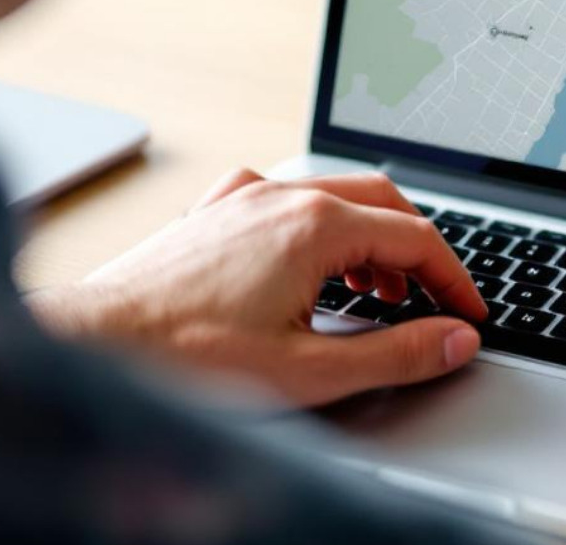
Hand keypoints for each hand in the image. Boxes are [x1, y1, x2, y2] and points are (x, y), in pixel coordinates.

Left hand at [28, 169, 486, 406]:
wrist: (94, 347)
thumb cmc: (187, 361)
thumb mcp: (310, 371)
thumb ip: (396, 354)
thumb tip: (453, 341)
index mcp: (314, 226)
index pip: (417, 238)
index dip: (456, 279)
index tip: (471, 314)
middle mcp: (281, 194)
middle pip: (382, 202)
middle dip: (419, 251)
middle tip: (436, 299)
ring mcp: (243, 197)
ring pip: (333, 197)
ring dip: (370, 240)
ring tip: (379, 295)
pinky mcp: (213, 211)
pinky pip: (284, 198)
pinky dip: (317, 227)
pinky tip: (308, 267)